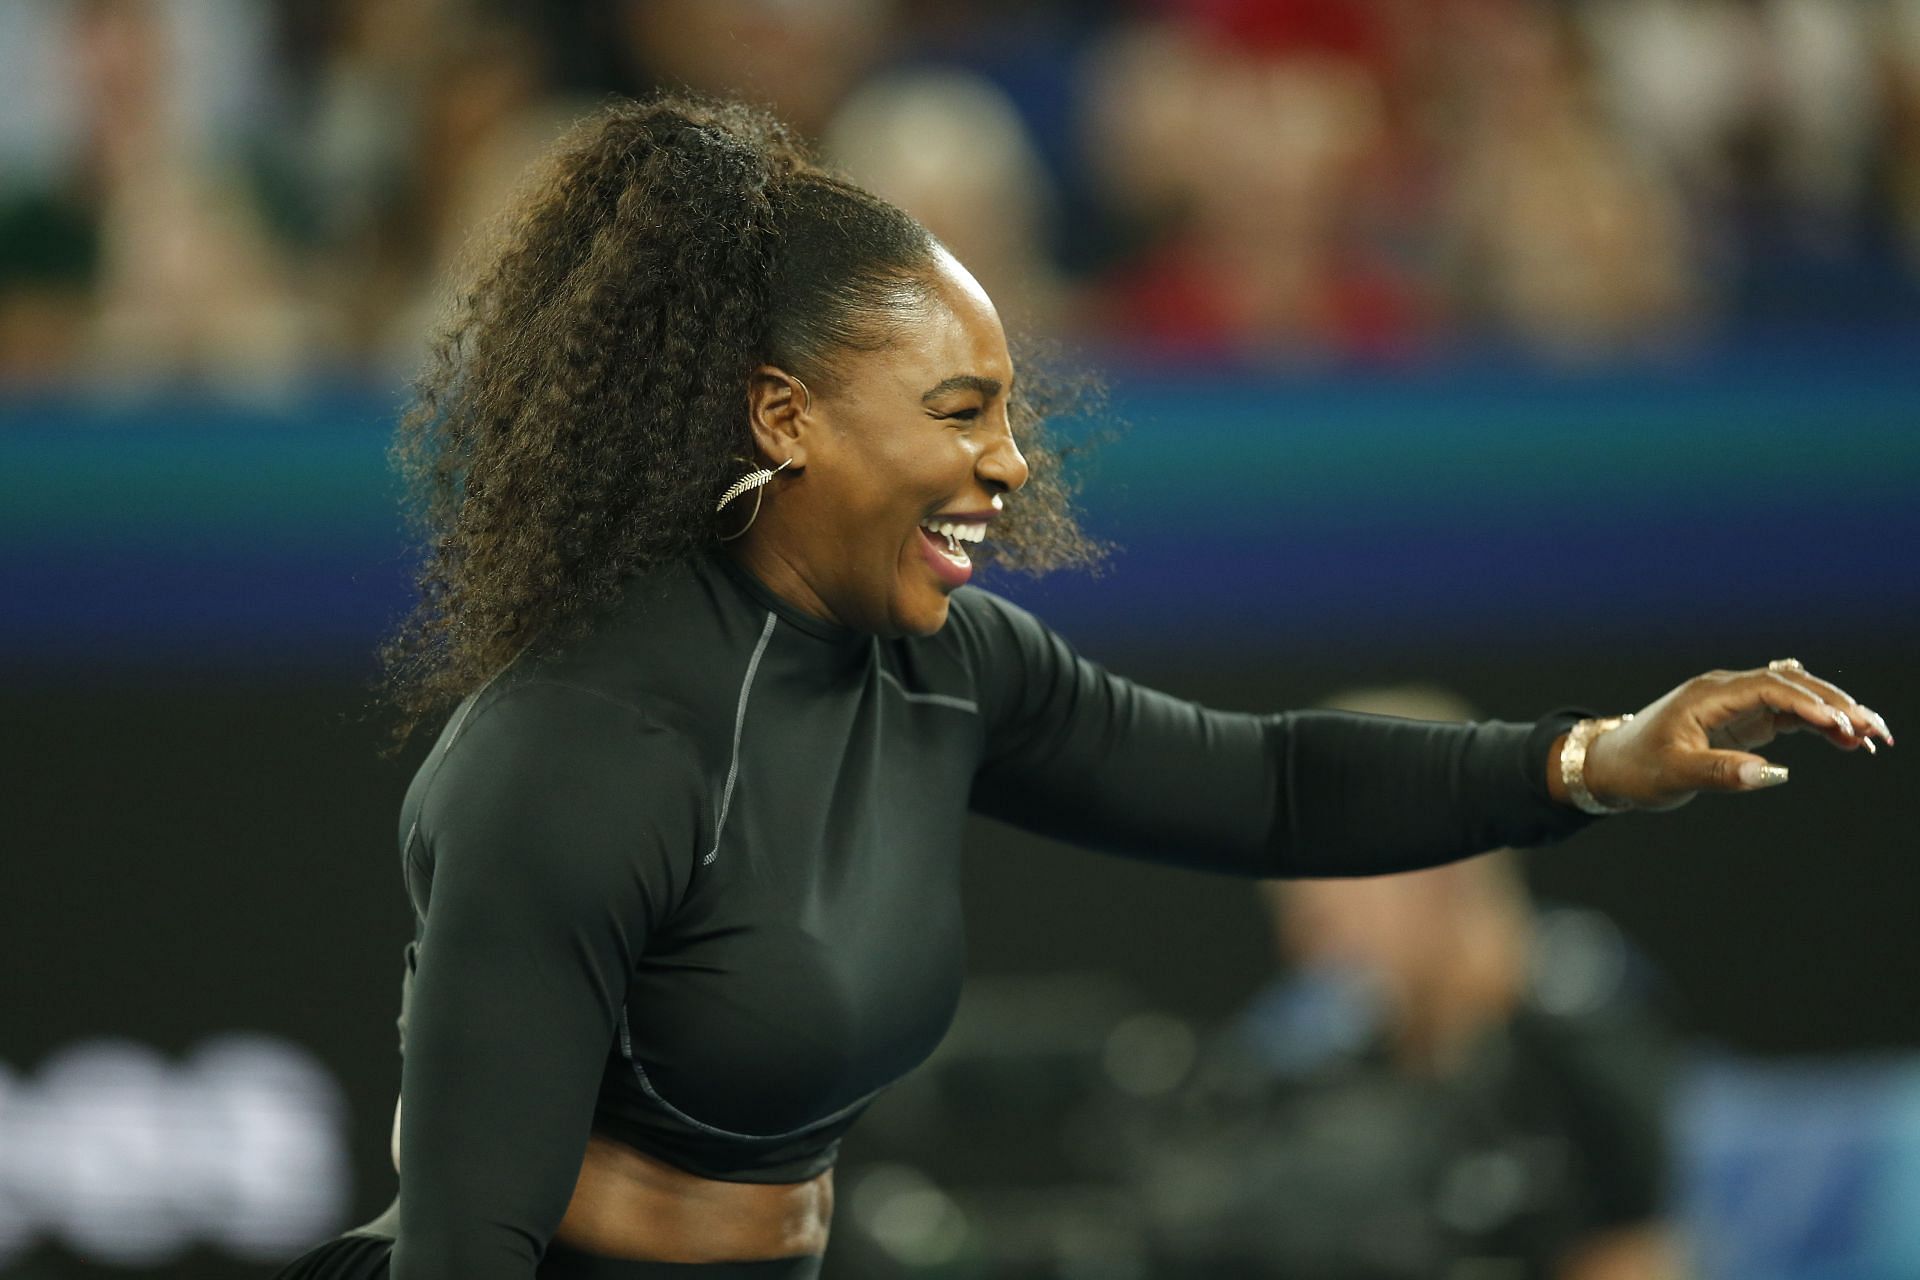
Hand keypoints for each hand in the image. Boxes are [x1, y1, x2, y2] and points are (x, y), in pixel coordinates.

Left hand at [1572, 661, 1892, 811]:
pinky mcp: (1743, 721)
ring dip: (1835, 714)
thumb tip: (1773, 774)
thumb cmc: (1638, 768)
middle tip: (1875, 730)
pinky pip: (1790, 716)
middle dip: (1835, 705)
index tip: (1840, 726)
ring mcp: (1738, 704)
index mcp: (1708, 695)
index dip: (1807, 705)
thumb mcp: (1675, 774)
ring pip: (1797, 699)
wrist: (1612, 765)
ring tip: (1873, 738)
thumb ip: (1722, 773)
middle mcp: (1727, 691)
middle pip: (1792, 686)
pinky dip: (1819, 725)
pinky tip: (1847, 741)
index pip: (1769, 688)